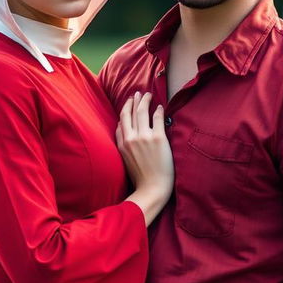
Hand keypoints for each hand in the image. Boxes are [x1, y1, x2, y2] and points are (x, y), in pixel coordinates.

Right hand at [116, 91, 173, 225]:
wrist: (152, 188)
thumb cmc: (141, 178)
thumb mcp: (125, 161)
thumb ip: (123, 145)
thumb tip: (124, 132)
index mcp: (122, 144)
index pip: (121, 122)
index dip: (125, 111)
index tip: (129, 104)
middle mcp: (131, 138)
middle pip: (130, 113)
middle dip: (133, 101)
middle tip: (138, 94)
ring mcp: (144, 137)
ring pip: (142, 112)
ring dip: (145, 101)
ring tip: (148, 95)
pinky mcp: (158, 138)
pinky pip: (157, 118)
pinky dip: (158, 110)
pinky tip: (160, 107)